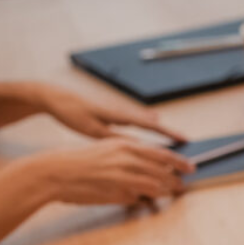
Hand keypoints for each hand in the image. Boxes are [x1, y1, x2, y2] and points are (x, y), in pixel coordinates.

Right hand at [16, 138, 194, 205]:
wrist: (56, 172)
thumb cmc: (81, 161)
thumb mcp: (108, 149)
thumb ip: (130, 156)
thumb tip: (149, 165)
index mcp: (126, 145)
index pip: (162, 153)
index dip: (179, 161)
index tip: (192, 166)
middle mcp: (128, 160)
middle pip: (163, 171)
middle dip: (177, 179)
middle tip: (186, 184)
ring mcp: (124, 178)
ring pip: (155, 186)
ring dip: (166, 190)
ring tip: (174, 192)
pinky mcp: (117, 193)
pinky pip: (139, 198)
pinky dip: (147, 199)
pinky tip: (151, 200)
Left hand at [37, 83, 186, 142]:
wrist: (56, 97)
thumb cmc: (72, 113)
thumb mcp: (93, 130)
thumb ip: (117, 139)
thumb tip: (139, 147)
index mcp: (120, 116)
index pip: (151, 127)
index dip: (169, 134)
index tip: (185, 140)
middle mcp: (123, 111)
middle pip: (153, 123)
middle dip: (170, 132)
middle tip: (186, 141)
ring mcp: (119, 110)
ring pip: (146, 120)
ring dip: (161, 127)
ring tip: (176, 135)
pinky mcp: (114, 111)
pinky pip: (138, 118)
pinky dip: (149, 122)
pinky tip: (154, 120)